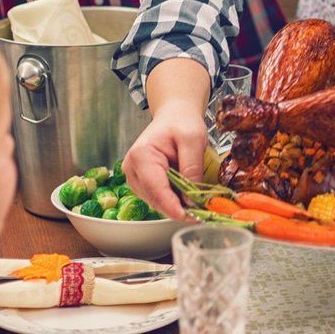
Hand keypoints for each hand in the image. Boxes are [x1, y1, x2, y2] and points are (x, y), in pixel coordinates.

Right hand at [122, 99, 208, 220]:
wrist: (174, 116)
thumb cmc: (181, 122)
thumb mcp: (193, 139)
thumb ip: (192, 167)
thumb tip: (192, 198)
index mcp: (141, 156)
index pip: (156, 189)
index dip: (174, 207)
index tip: (191, 217)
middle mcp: (132, 169)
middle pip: (155, 199)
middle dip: (178, 208)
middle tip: (203, 213)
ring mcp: (134, 177)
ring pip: (156, 202)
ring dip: (177, 204)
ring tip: (198, 200)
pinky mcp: (141, 182)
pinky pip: (158, 198)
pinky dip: (173, 199)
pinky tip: (187, 194)